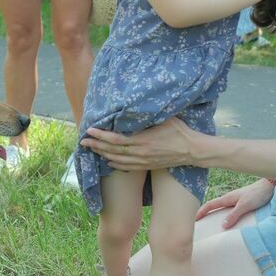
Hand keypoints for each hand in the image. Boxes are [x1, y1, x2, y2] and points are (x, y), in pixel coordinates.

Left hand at [80, 116, 203, 170]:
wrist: (192, 150)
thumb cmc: (179, 130)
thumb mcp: (163, 118)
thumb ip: (146, 115)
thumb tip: (131, 108)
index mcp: (142, 140)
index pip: (115, 139)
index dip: (100, 135)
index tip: (89, 130)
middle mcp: (140, 152)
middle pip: (112, 151)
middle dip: (96, 146)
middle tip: (83, 141)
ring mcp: (143, 161)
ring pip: (117, 160)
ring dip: (102, 155)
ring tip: (91, 149)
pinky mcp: (147, 166)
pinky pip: (127, 167)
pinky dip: (115, 164)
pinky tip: (108, 161)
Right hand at [195, 179, 274, 228]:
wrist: (271, 185)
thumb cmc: (258, 193)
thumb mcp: (245, 205)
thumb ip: (234, 215)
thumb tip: (222, 226)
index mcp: (227, 198)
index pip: (209, 205)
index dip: (200, 212)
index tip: (193, 220)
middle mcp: (230, 198)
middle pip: (213, 206)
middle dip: (204, 213)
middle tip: (198, 222)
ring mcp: (236, 199)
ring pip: (221, 207)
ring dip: (214, 213)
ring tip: (209, 222)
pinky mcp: (242, 201)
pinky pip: (229, 208)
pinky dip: (224, 213)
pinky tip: (227, 218)